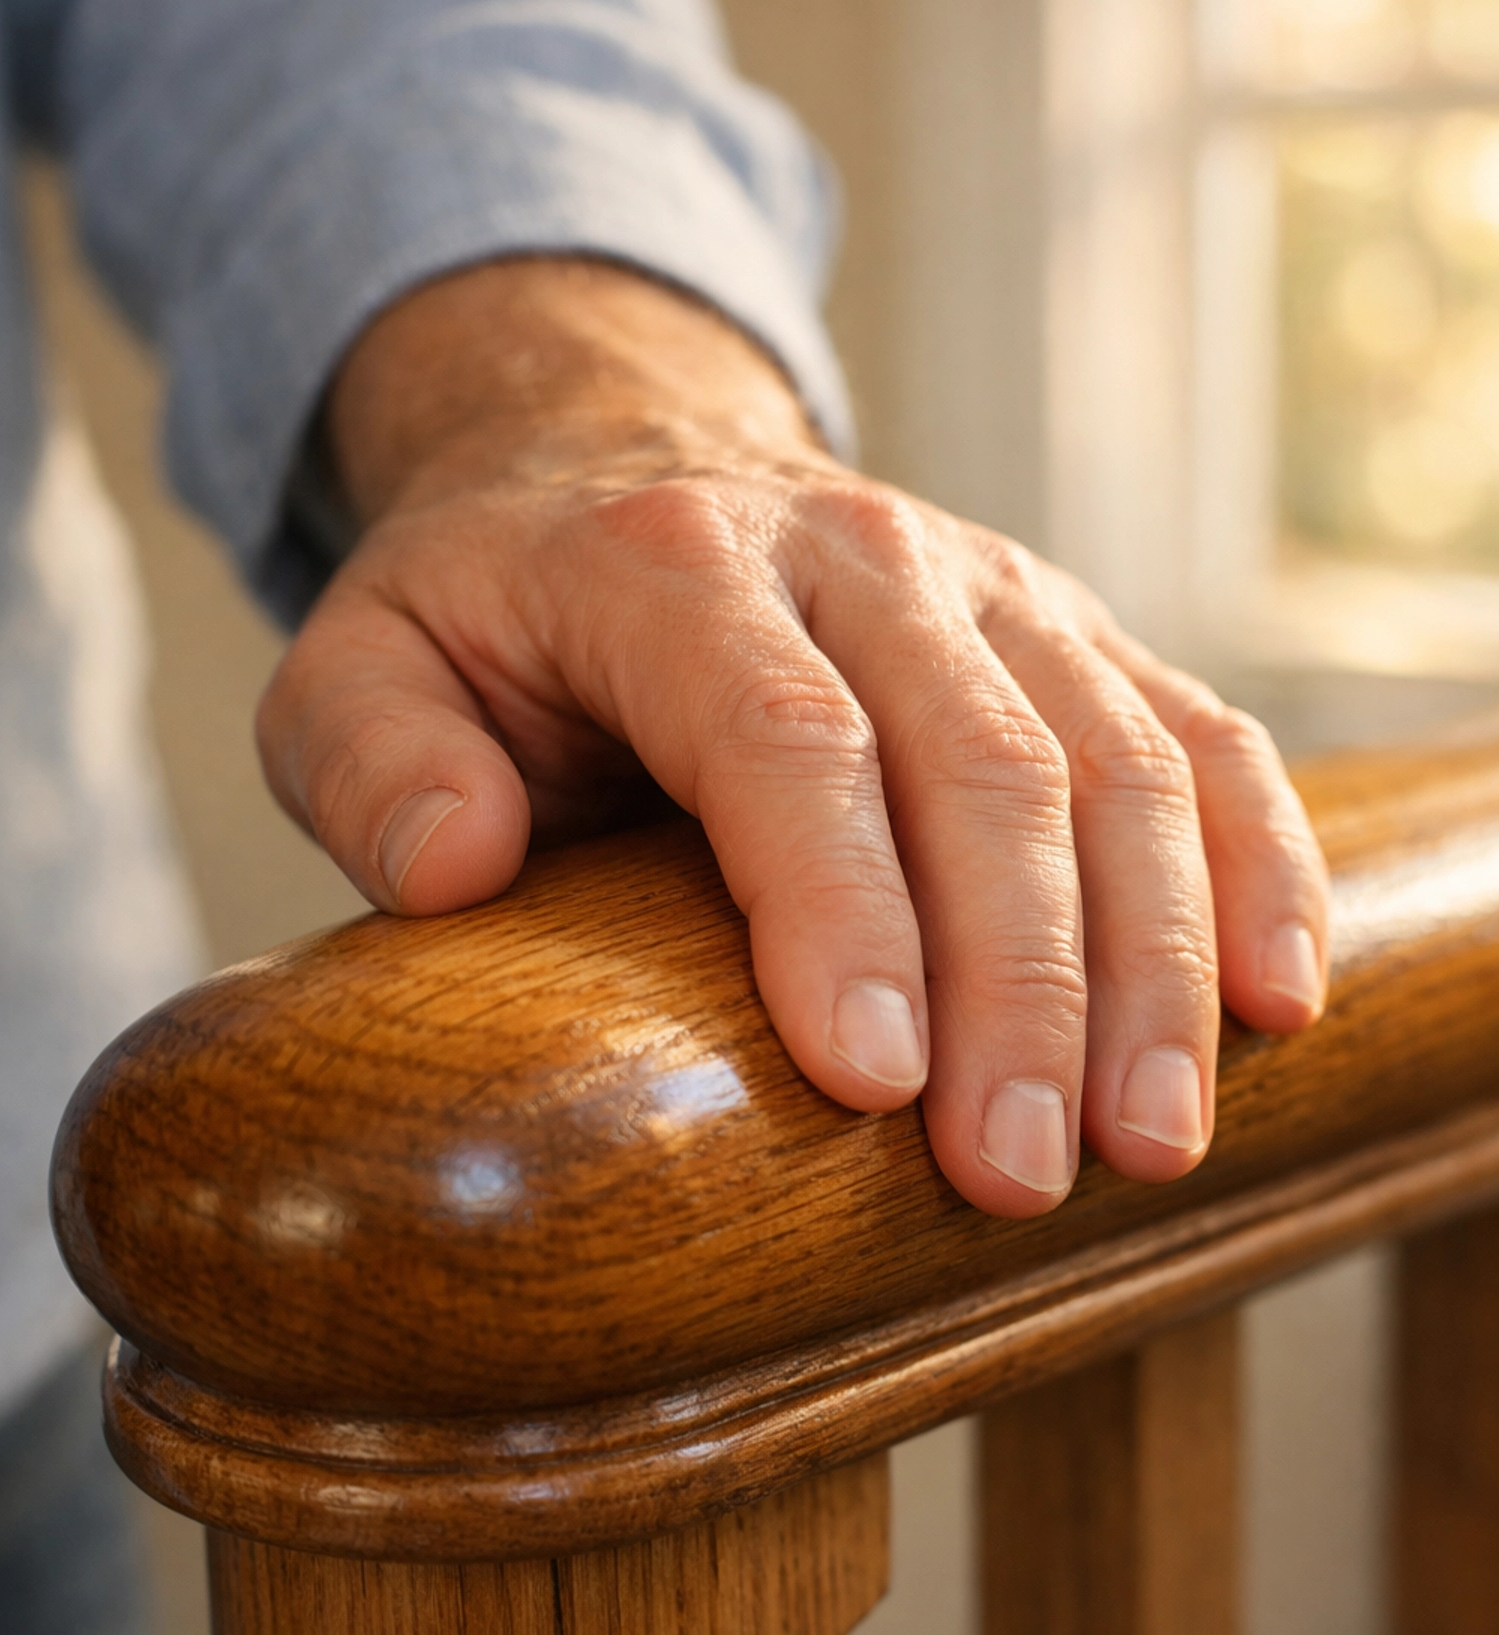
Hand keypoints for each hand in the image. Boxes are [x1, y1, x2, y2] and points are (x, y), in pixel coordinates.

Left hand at [257, 258, 1329, 1215]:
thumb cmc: (490, 615)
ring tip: (1148, 1139)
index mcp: (671, 564)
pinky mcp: (1066, 635)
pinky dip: (1253, 865)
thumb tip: (458, 865)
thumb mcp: (361, 668)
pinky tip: (1273, 1004)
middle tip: (1019, 1174)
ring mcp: (987, 589)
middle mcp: (856, 557)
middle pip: (980, 764)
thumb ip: (375, 761)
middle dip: (1016, 983)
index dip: (840, 909)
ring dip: (1151, 957)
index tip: (874, 1083)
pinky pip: (1196, 736)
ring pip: (1116, 759)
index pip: (784, 738)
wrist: (613, 460)